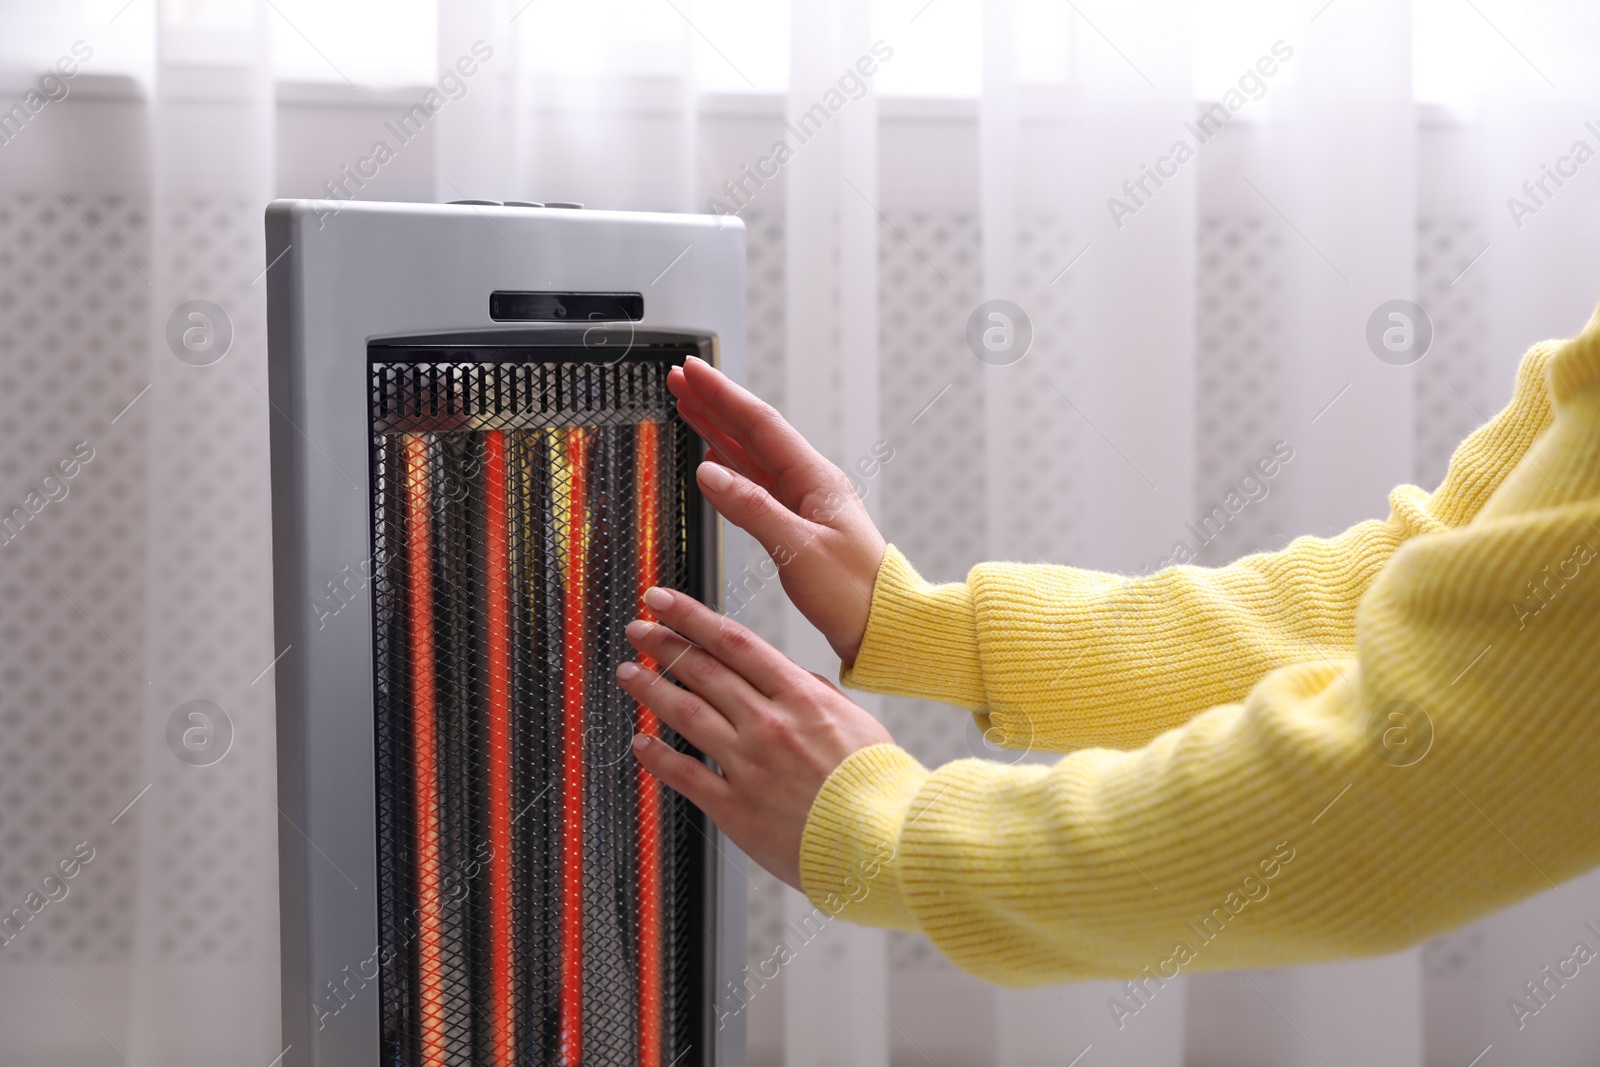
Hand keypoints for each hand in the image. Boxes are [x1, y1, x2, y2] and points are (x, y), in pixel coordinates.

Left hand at [619, 585, 892, 889]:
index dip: (690, 617)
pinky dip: (657, 757)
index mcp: (800, 696)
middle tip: (638, 629)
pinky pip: (686, 775)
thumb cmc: (879, 785)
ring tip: (629, 673)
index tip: (663, 601)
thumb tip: (795, 679)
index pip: (733, 642)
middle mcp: (769, 724)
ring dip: (651, 690)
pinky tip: (640, 742)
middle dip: (664, 645)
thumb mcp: (858, 722)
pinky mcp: (736, 809)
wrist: (885, 843)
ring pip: (687, 715)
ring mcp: (749, 765)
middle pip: (703, 671)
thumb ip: (818, 696)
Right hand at [668, 356, 885, 663]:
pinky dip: (728, 465)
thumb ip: (751, 509)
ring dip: (716, 428)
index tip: (693, 371)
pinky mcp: (793, 524)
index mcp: (815, 479)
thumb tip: (708, 474)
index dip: (722, 395)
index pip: (760, 424)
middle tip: (681, 378)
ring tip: (688, 404)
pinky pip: (753, 483)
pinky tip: (712, 458)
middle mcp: (807, 483)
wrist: (881, 626)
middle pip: (752, 432)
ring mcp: (800, 502)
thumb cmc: (853, 591)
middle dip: (713, 402)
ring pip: (749, 455)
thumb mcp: (798, 549)